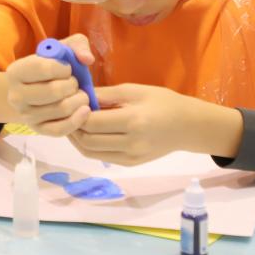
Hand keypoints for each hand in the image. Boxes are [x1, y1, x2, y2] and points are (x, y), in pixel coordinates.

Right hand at [2, 33, 94, 135]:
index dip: (64, 68)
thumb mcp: (61, 50)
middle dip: (73, 85)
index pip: (44, 68)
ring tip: (79, 94)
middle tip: (74, 83)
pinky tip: (85, 110)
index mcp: (16, 71)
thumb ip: (77, 45)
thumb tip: (87, 59)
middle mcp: (15, 95)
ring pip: (61, 109)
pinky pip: (61, 129)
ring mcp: (25, 115)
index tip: (67, 68)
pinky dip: (77, 120)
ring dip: (79, 100)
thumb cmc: (51, 67)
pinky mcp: (37, 130)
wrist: (34, 91)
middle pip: (54, 91)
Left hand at [70, 83, 225, 165]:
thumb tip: (78, 95)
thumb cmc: (162, 102)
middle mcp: (131, 143)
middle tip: (67, 112)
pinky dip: (89, 147)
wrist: (187, 126)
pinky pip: (102, 157)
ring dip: (77, 139)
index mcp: (133, 121)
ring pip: (91, 152)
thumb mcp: (134, 90)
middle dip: (73, 126)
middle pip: (88, 140)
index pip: (92, 122)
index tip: (71, 101)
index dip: (76, 113)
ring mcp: (131, 157)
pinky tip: (87, 133)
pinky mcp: (131, 164)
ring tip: (73, 123)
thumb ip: (105, 94)